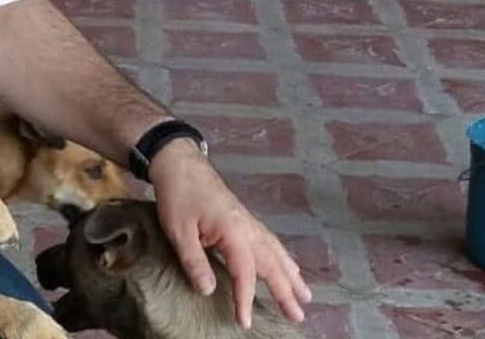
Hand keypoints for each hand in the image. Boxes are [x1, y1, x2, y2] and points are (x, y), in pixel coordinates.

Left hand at [148, 140, 311, 327]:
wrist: (180, 163)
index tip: (244, 321)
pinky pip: (270, 241)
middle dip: (286, 291)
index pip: (244, 273)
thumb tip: (208, 291)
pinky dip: (283, 257)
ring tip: (305, 295)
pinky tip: (287, 264)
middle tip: (298, 315)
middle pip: (271, 264)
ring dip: (291, 274)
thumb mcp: (178, 230)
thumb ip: (194, 261)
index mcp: (234, 231)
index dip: (245, 298)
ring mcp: (248, 221)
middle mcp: (248, 227)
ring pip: (276, 252)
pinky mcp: (244, 218)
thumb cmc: (178, 195)